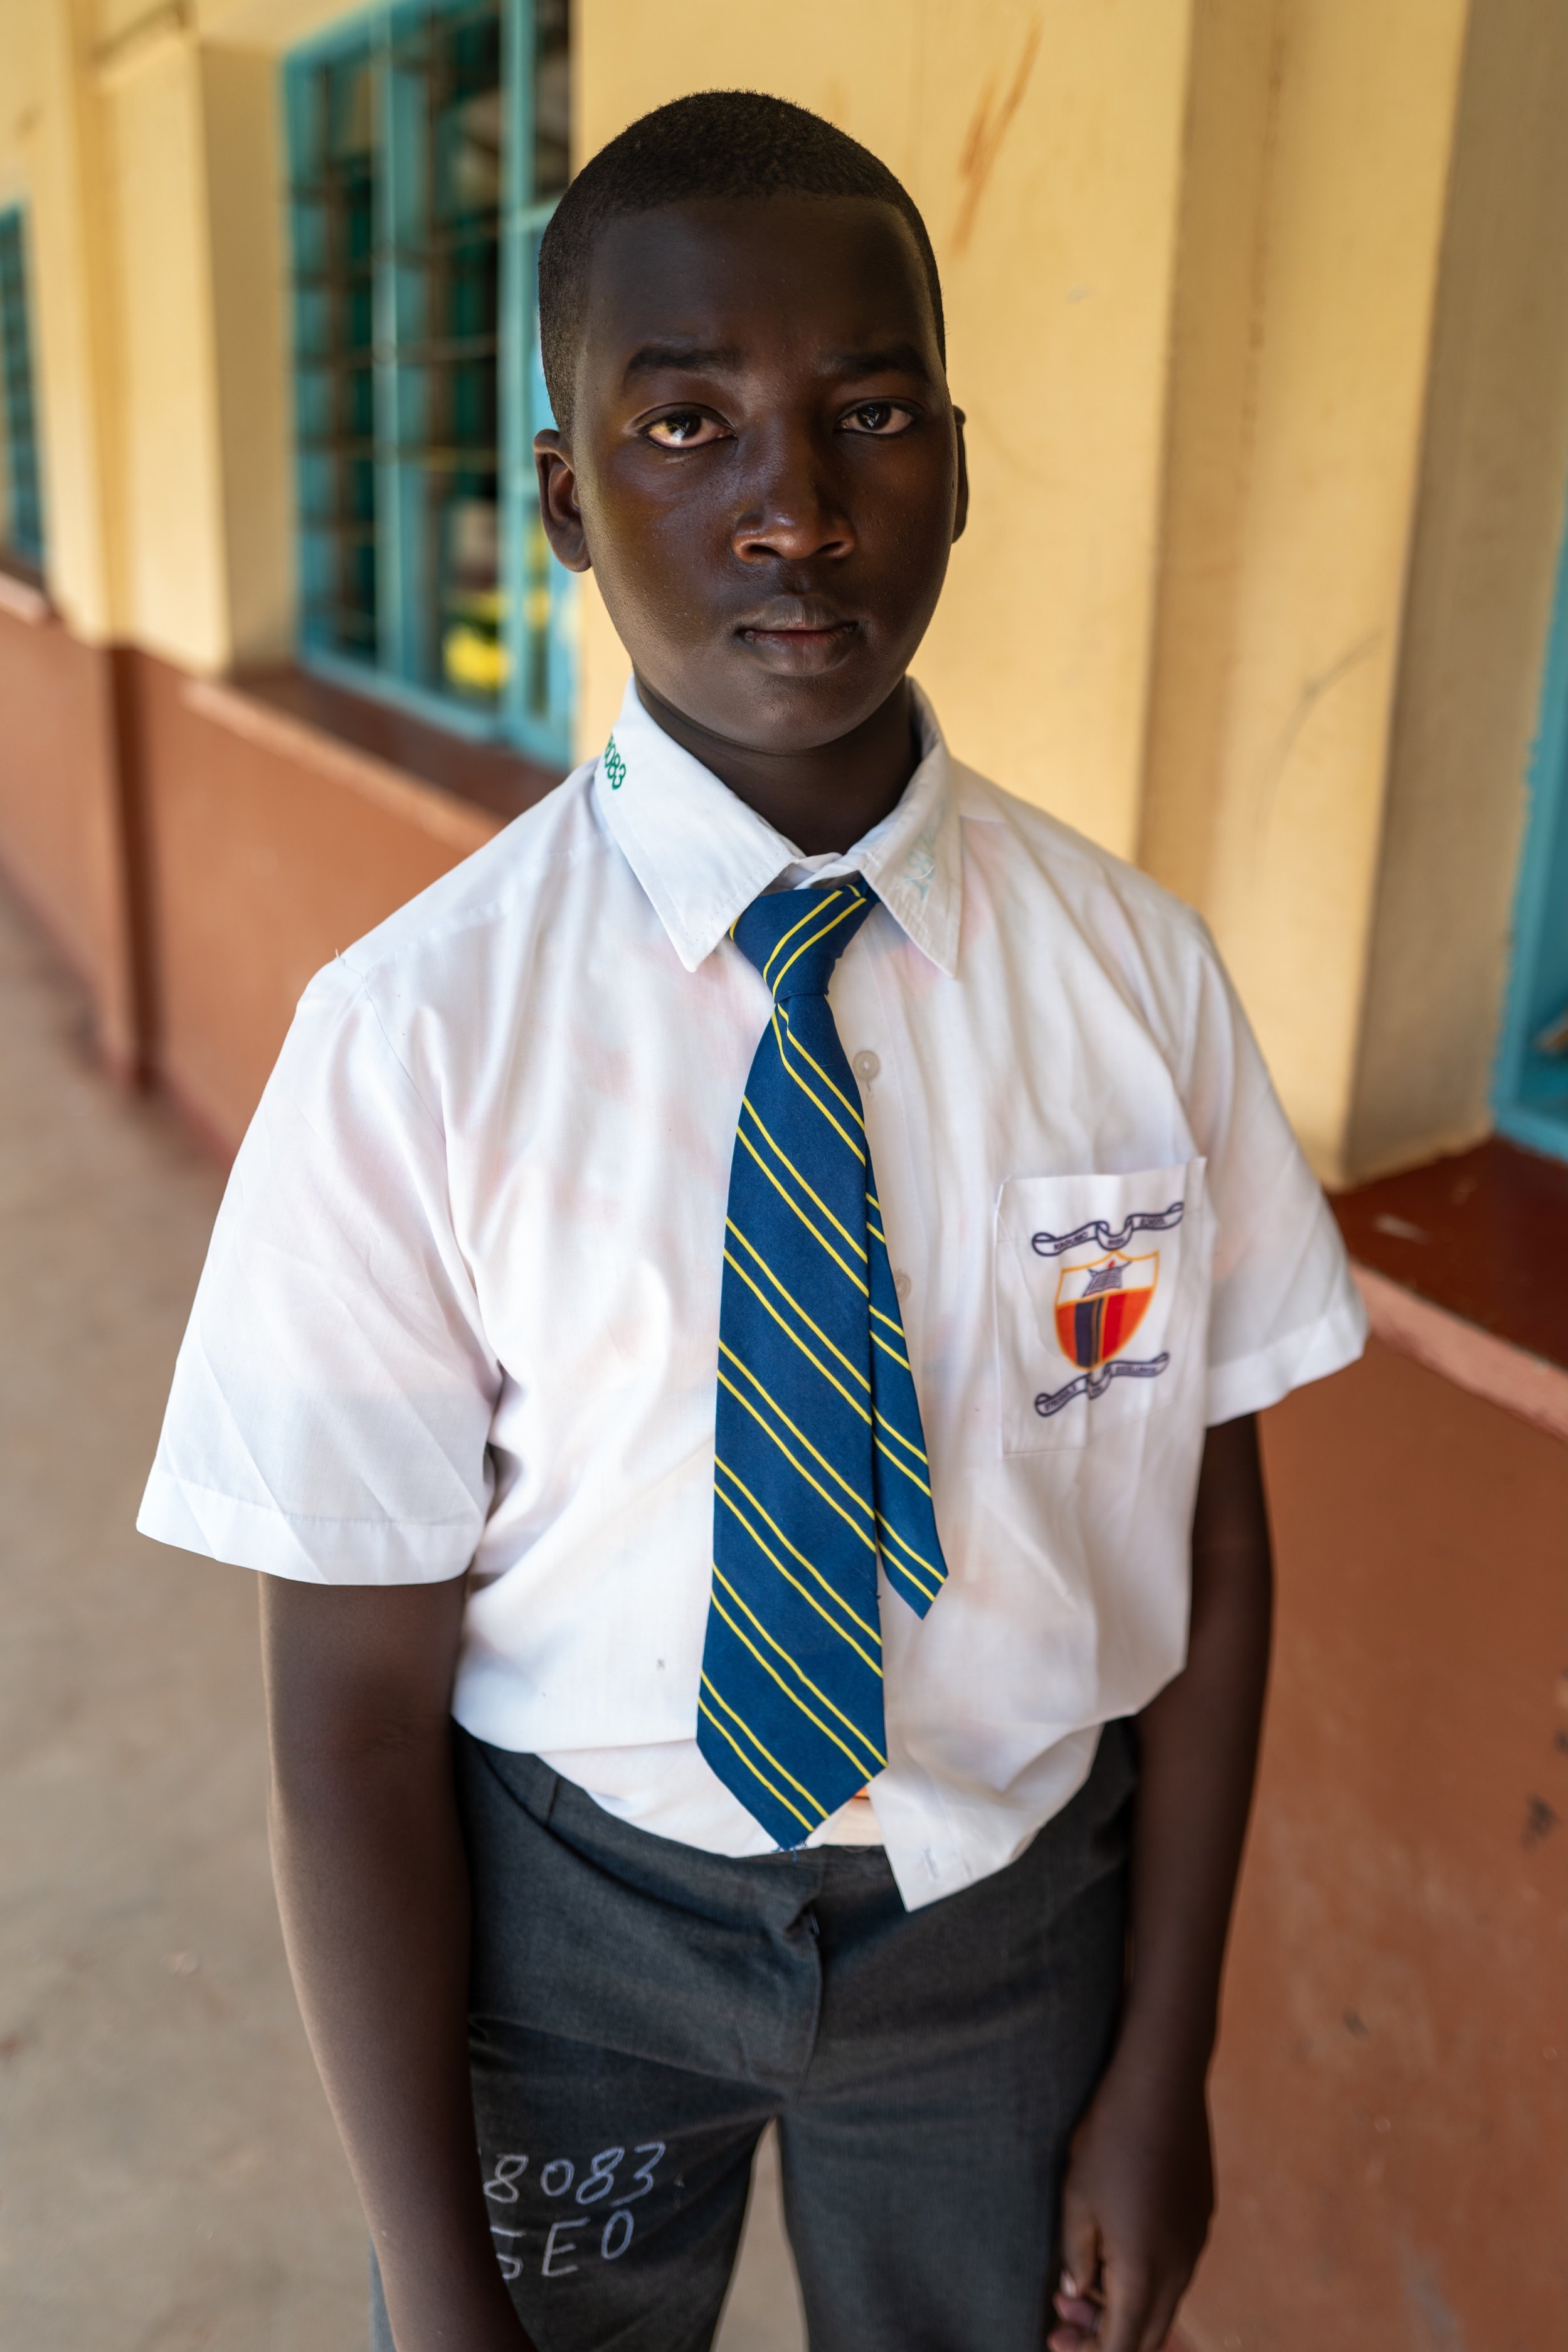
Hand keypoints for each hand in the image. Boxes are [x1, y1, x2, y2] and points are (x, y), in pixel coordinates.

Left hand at [1046, 2058, 1213, 2351]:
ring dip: (1125, 2306)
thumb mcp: (1076, 2199)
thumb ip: (1076, 2256)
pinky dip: (1146, 2278)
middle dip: (1105, 2339)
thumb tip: (1076, 2293)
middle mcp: (1180, 2265)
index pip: (1122, 2345)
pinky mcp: (1201, 2216)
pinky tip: (1114, 2251)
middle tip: (1061, 2324)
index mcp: (1145, 2271)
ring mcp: (1196, 2240)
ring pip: (1164, 2301)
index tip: (1055, 2341)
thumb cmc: (1109, 2137)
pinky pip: (1176, 2267)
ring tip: (1080, 2284)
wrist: (1161, 2080)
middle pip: (1148, 2333)